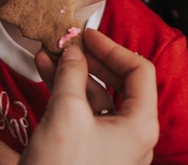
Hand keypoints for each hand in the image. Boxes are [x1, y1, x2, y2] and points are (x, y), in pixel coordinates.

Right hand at [21, 29, 158, 164]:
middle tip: (69, 42)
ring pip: (98, 98)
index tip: (87, 34)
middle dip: (90, 60)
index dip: (112, 47)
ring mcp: (114, 146)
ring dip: (73, 74)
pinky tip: (47, 76)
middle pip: (120, 83)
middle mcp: (133, 135)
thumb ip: (72, 73)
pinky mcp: (94, 153)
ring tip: (47, 54)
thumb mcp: (67, 113)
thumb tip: (72, 49)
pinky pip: (86, 115)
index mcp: (141, 124)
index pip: (139, 70)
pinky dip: (68, 95)